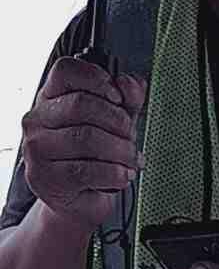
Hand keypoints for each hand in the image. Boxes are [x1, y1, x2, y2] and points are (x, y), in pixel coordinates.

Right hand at [21, 55, 146, 232]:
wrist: (82, 198)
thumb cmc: (98, 151)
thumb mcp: (118, 117)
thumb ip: (128, 95)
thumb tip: (127, 82)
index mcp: (51, 96)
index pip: (65, 70)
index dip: (96, 78)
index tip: (117, 96)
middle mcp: (37, 120)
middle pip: (81, 104)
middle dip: (117, 119)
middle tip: (131, 134)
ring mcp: (37, 150)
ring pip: (86, 138)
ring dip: (120, 149)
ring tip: (132, 158)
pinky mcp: (45, 180)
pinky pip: (86, 170)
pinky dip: (114, 172)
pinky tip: (123, 174)